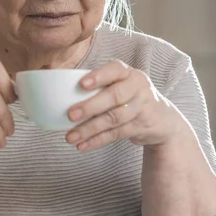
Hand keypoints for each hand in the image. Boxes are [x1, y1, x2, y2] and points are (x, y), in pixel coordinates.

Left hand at [66, 60, 185, 150]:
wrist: (162, 120)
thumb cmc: (129, 97)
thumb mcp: (120, 85)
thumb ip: (96, 84)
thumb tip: (53, 84)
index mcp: (128, 73)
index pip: (115, 69)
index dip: (99, 76)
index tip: (82, 84)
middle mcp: (138, 87)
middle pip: (114, 96)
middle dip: (91, 106)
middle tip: (70, 115)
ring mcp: (142, 107)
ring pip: (114, 118)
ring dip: (90, 129)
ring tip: (70, 137)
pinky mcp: (141, 126)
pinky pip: (116, 134)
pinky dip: (98, 140)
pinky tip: (83, 145)